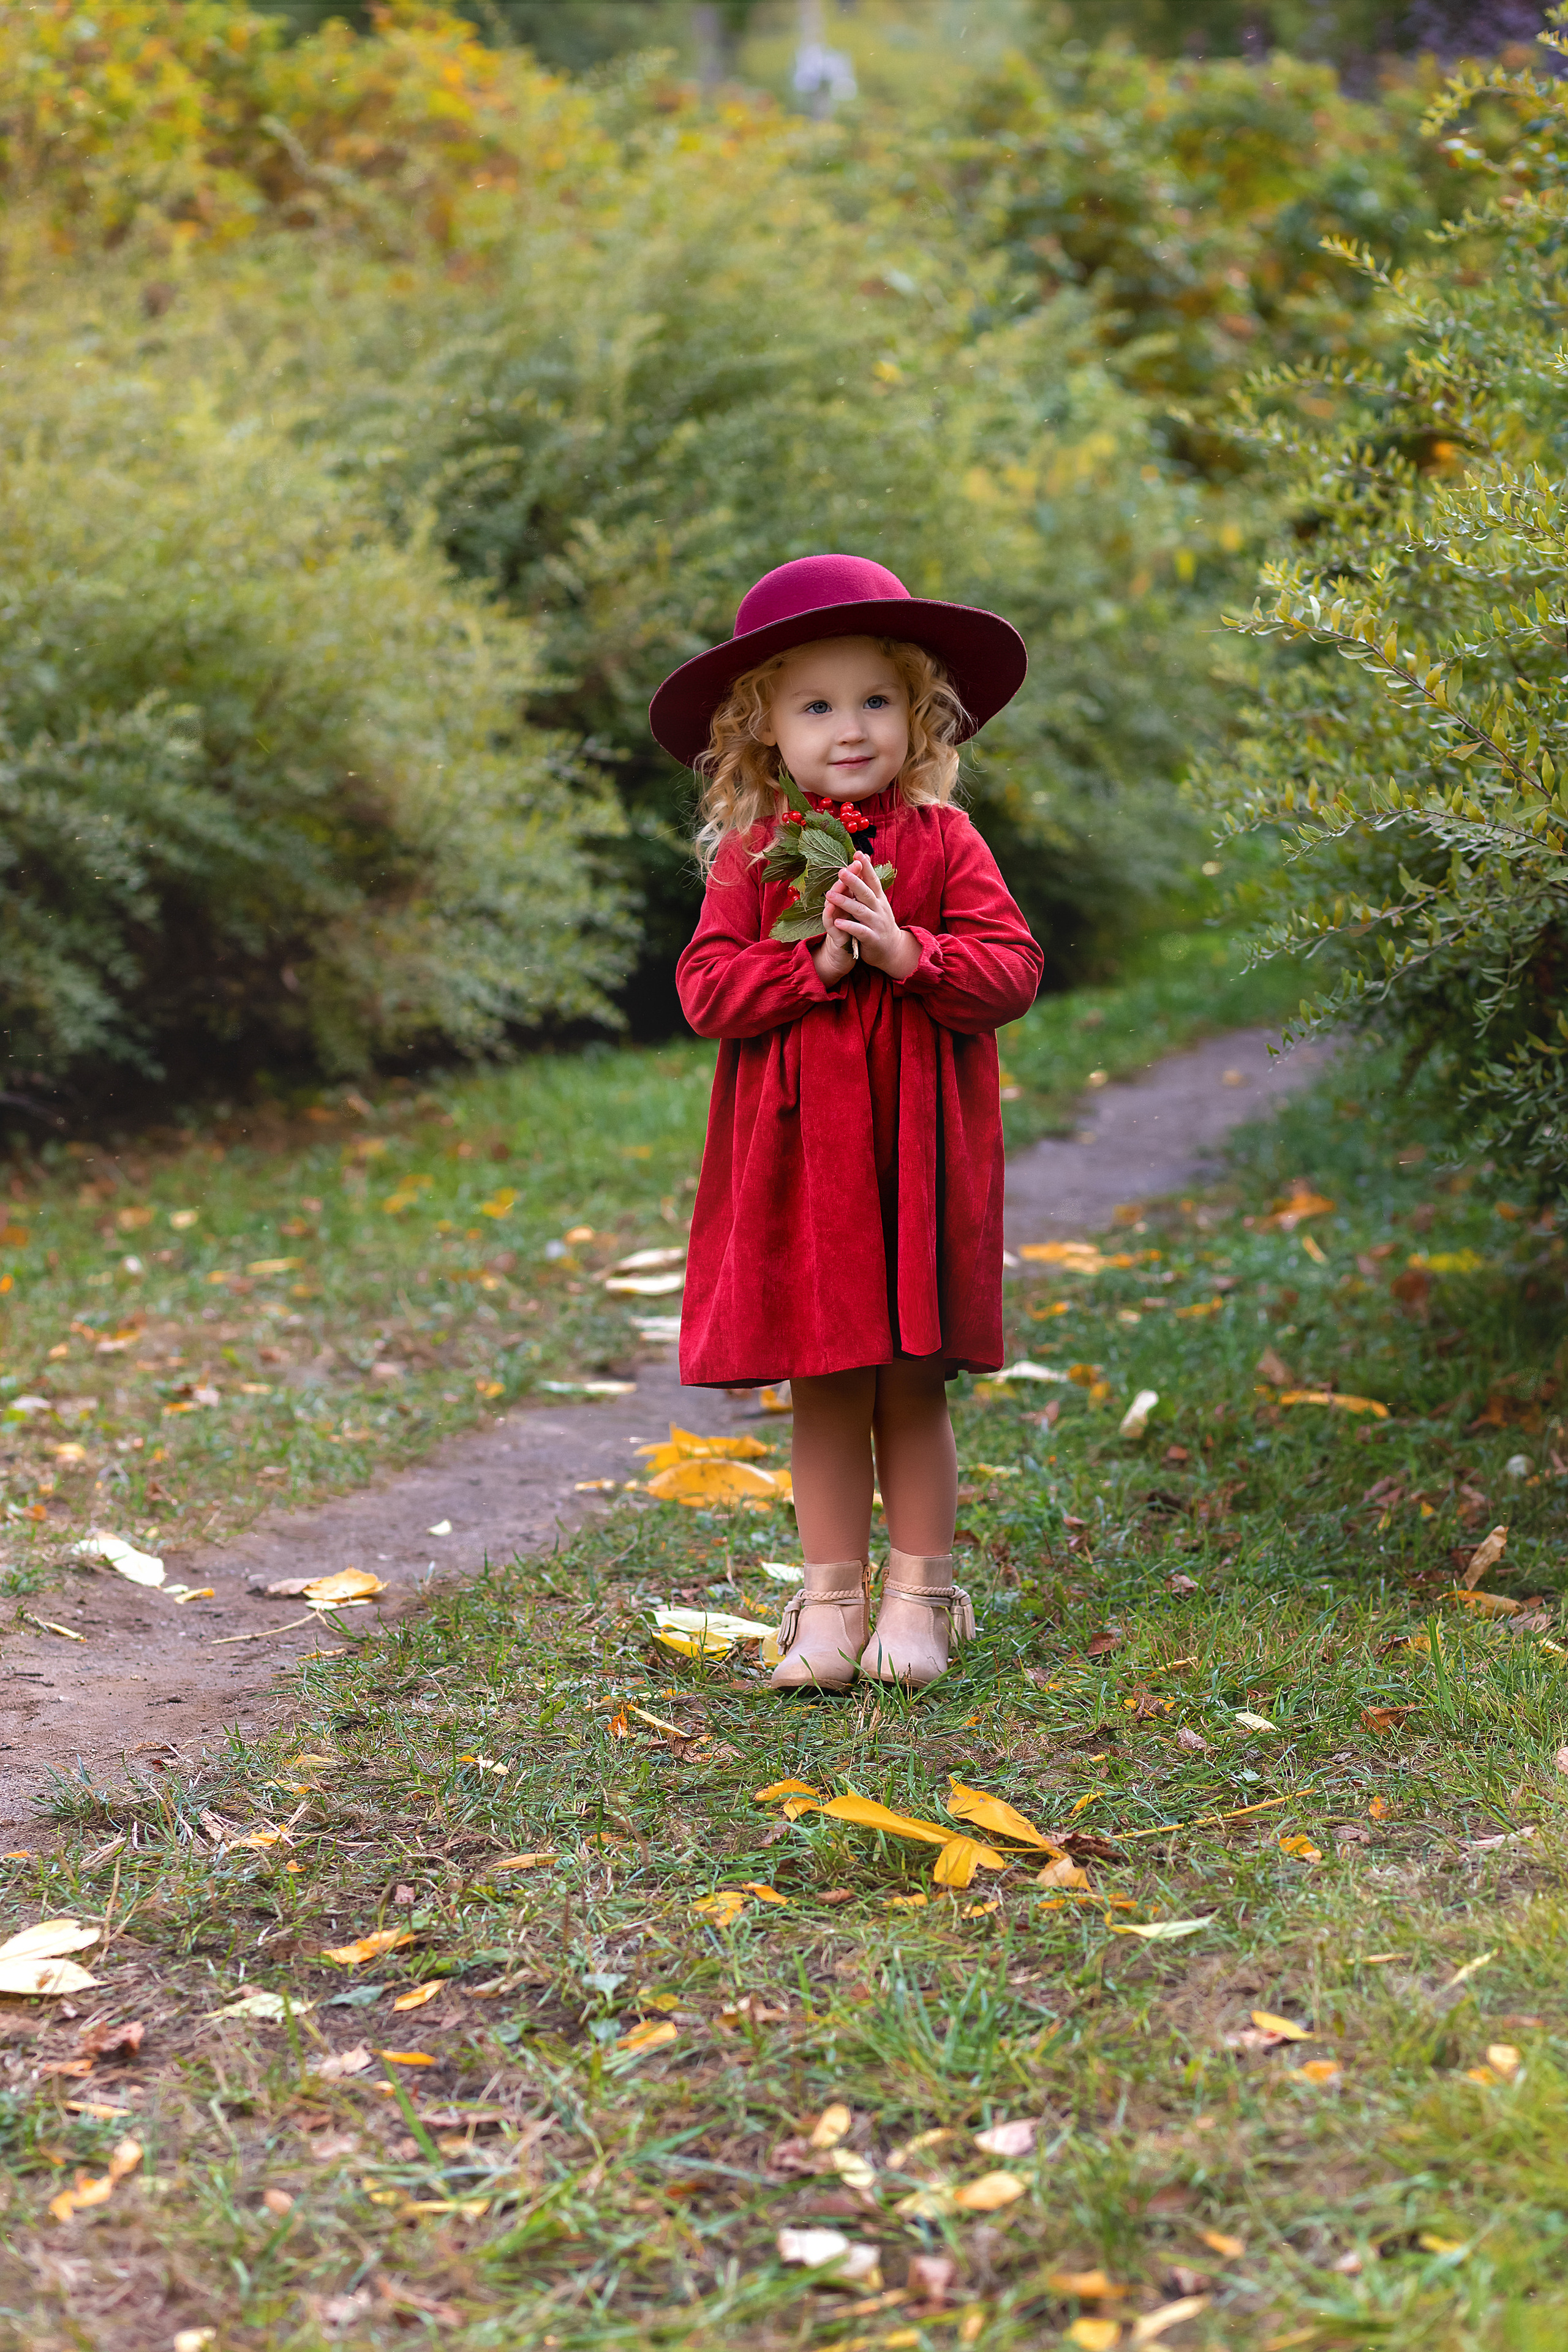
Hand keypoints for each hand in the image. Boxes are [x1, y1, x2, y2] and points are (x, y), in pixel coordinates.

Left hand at [816, 854, 918, 981]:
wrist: (893, 950)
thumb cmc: (880, 923)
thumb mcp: (877, 903)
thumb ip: (869, 885)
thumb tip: (865, 861)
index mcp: (879, 899)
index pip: (873, 880)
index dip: (866, 867)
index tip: (858, 853)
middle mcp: (879, 909)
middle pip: (866, 893)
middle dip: (854, 882)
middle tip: (841, 871)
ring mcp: (876, 924)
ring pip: (860, 911)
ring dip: (845, 902)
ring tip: (829, 895)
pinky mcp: (872, 939)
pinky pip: (859, 931)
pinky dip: (849, 926)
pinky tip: (837, 922)